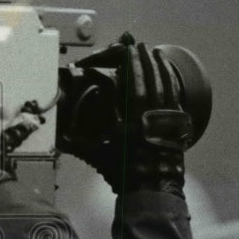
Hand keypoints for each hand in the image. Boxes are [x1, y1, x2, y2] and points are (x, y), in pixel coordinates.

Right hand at [61, 33, 192, 194]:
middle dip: (148, 61)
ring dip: (162, 69)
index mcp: (134, 119)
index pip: (135, 83)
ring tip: (157, 55)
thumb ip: (82, 139)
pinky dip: (173, 84)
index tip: (130, 51)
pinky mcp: (178, 126)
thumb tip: (60, 133)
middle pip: (153, 80)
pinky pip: (177, 99)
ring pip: (168, 87)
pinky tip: (170, 77)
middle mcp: (154, 116)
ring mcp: (169, 120)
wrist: (152, 191)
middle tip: (143, 46)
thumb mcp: (100, 153)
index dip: (133, 64)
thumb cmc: (125, 174)